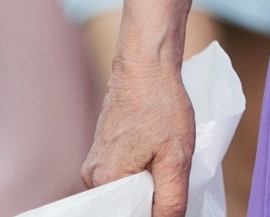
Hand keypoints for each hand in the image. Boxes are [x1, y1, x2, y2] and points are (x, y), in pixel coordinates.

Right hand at [85, 54, 192, 215]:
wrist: (146, 67)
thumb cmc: (161, 106)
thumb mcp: (176, 157)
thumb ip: (171, 199)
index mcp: (105, 181)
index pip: (127, 215)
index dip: (151, 213)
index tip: (169, 198)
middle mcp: (93, 176)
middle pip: (125, 205)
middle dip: (150, 200)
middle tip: (171, 178)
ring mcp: (96, 163)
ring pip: (126, 190)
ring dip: (148, 185)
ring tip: (166, 163)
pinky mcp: (104, 152)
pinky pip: (123, 174)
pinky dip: (143, 172)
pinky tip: (158, 156)